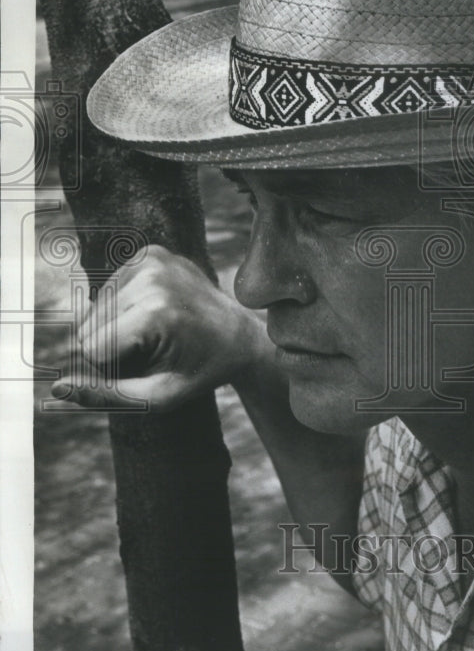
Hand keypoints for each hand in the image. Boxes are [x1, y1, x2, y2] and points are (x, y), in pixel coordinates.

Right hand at [52, 244, 265, 411]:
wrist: (239, 335)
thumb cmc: (201, 371)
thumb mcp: (159, 397)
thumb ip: (107, 396)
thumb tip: (57, 389)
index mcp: (157, 312)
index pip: (92, 350)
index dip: (113, 370)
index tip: (149, 368)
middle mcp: (152, 277)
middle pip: (90, 328)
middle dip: (112, 349)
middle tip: (156, 351)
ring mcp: (151, 259)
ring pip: (94, 310)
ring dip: (115, 329)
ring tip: (156, 334)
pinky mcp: (149, 253)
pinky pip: (107, 291)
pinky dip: (121, 308)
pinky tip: (152, 314)